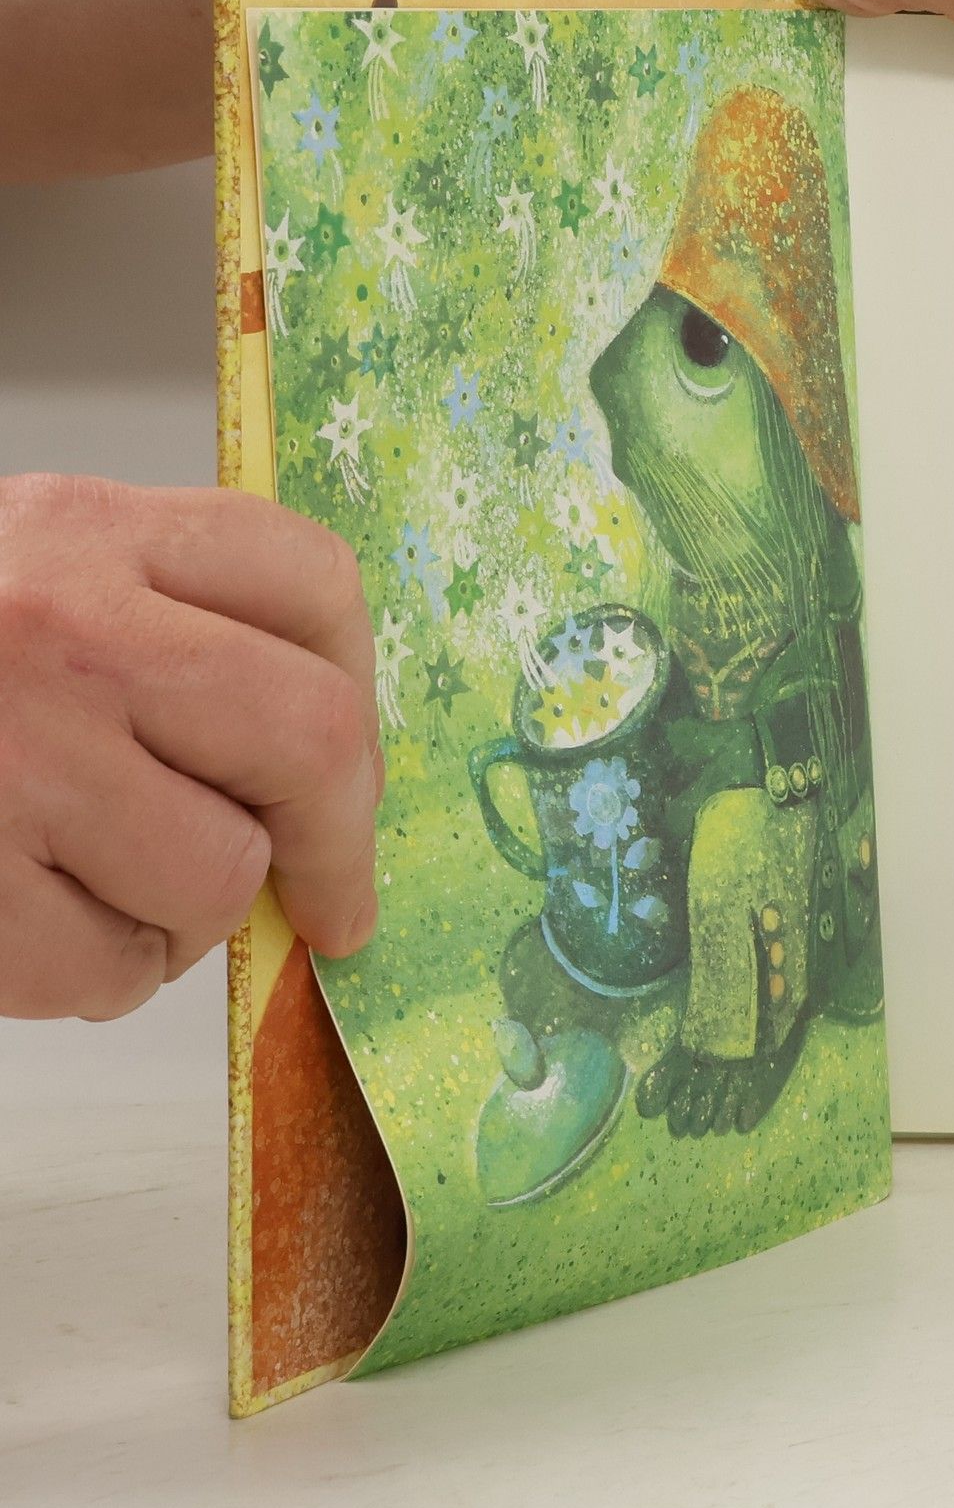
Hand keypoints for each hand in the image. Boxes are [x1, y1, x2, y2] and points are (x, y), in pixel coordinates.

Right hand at [0, 475, 380, 1020]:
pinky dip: (98, 977)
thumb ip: (170, 633)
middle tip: (331, 898)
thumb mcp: (30, 582)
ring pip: (219, 877)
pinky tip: (35, 925)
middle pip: (311, 739)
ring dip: (191, 917)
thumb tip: (330, 772)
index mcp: (87, 530)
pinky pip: (107, 972)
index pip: (312, 581)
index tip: (359, 774)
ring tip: (107, 886)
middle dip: (339, 841)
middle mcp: (57, 628)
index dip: (363, 692)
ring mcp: (7, 758)